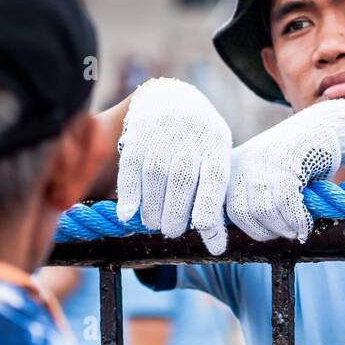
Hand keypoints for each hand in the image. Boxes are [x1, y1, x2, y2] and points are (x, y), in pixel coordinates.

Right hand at [116, 78, 232, 254]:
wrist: (170, 97)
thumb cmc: (199, 145)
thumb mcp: (216, 159)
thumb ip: (214, 199)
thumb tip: (216, 247)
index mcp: (216, 146)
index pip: (215, 179)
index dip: (209, 209)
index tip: (206, 234)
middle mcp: (190, 138)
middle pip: (182, 181)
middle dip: (176, 214)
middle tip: (172, 231)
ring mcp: (162, 135)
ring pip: (155, 176)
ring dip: (152, 208)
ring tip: (154, 223)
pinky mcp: (136, 136)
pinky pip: (130, 167)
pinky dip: (127, 194)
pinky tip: (127, 214)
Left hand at [226, 99, 344, 242]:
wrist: (323, 128)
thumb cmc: (297, 164)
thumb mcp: (266, 180)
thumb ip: (254, 202)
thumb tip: (256, 235)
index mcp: (231, 170)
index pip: (226, 211)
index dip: (242, 229)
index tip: (251, 239)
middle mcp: (240, 164)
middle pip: (241, 214)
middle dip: (267, 231)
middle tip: (287, 230)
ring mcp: (261, 162)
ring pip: (263, 211)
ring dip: (285, 228)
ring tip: (299, 226)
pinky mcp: (284, 162)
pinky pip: (286, 204)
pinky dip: (299, 221)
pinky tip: (307, 222)